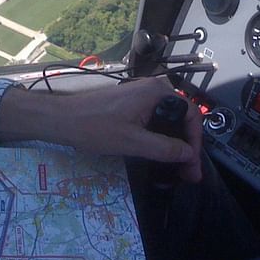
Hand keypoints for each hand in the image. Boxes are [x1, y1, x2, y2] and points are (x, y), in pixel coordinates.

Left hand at [54, 77, 202, 182]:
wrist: (63, 119)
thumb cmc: (95, 128)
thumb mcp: (133, 142)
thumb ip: (165, 148)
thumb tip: (189, 155)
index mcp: (157, 92)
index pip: (192, 114)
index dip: (195, 142)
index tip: (192, 165)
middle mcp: (153, 88)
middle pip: (182, 116)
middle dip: (187, 145)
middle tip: (187, 171)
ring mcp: (143, 93)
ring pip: (170, 118)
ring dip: (175, 142)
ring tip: (177, 166)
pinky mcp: (134, 101)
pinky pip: (157, 117)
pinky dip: (163, 135)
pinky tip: (161, 152)